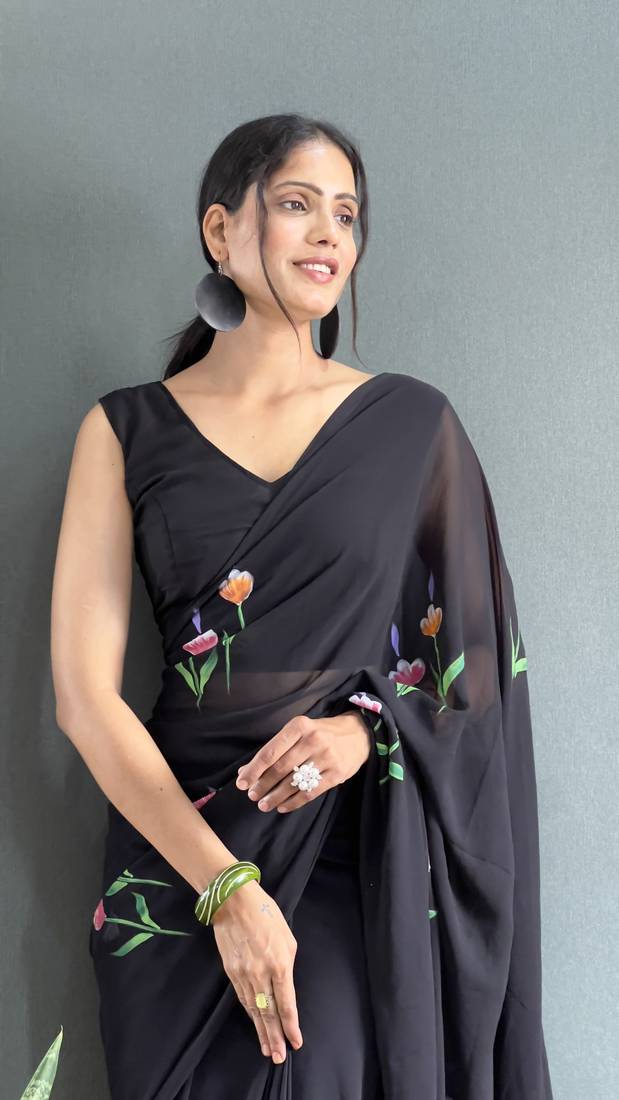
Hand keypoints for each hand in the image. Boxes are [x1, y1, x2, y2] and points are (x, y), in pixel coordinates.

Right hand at [211, 878, 302, 1062]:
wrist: (233, 902)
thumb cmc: (266, 914)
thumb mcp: (288, 937)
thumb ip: (287, 964)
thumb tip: (285, 983)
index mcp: (279, 964)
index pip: (286, 1003)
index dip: (291, 1026)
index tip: (296, 1041)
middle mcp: (261, 973)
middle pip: (269, 1013)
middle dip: (275, 1037)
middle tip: (280, 1057)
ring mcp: (243, 974)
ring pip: (254, 1010)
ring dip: (262, 1031)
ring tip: (268, 1049)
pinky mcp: (231, 972)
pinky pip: (243, 998)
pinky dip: (250, 1014)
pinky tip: (255, 1025)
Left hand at [235, 710, 370, 813]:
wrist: (359, 733)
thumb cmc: (321, 733)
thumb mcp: (299, 732)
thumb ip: (274, 750)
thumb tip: (246, 771)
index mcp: (299, 726)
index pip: (271, 751)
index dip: (254, 769)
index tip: (242, 783)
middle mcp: (313, 740)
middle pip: (281, 768)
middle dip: (263, 785)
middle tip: (253, 796)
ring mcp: (327, 757)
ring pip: (294, 783)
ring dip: (275, 797)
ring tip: (264, 805)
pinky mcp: (337, 773)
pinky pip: (310, 792)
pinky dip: (293, 802)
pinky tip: (282, 807)